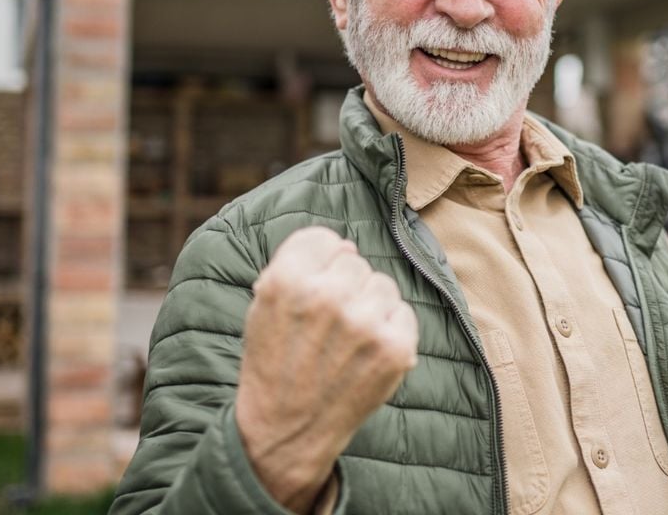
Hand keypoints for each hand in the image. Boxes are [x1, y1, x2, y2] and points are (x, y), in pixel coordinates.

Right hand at [235, 226, 417, 512]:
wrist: (286, 430)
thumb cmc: (275, 363)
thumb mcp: (263, 306)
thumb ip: (297, 266)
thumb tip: (346, 246)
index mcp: (287, 280)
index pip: (323, 238)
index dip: (320, 262)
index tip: (315, 286)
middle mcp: (326, 296)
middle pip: (355, 261)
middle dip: (344, 287)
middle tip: (328, 325)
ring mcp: (364, 322)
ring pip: (382, 284)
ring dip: (370, 306)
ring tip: (346, 341)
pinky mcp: (395, 348)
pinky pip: (404, 312)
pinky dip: (391, 329)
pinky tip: (366, 353)